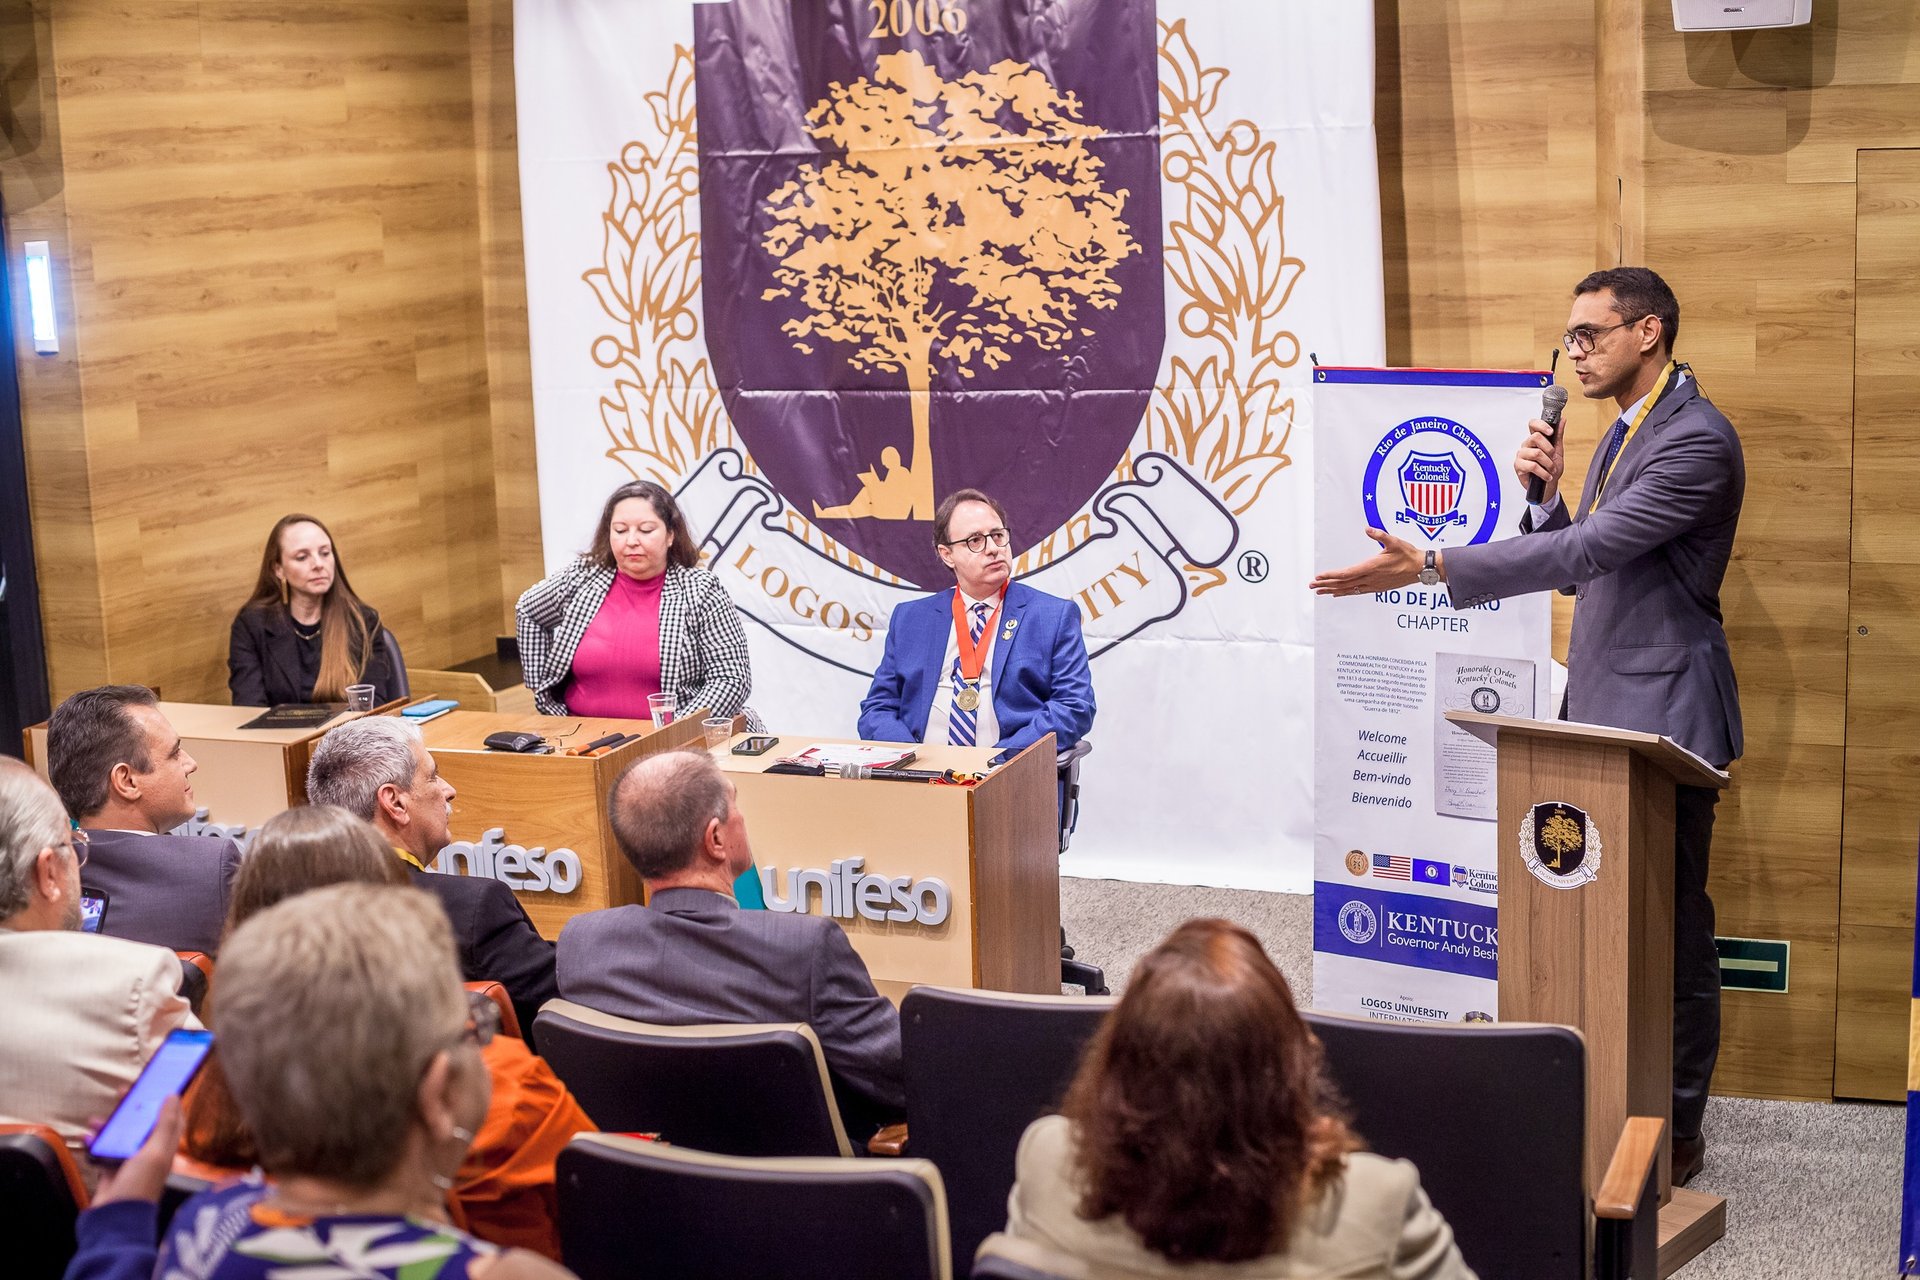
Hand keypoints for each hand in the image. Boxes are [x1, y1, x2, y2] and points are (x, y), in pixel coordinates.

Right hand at [90, 1096, 184, 1205]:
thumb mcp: (155, 1152)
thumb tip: (173, 1096)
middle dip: (132, 1108)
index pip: (170, 1118)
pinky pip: (103, 1151)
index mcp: (165, 1148)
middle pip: (142, 1123)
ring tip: (96, 1119)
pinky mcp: (111, 1170)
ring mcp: (129, 1162)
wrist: (114, 1219)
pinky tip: (88, 1137)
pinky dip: (95, 1143)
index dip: (166, 1101)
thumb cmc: (139, 1186)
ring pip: (120, 1135)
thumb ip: (165, 1124)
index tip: (157, 1085)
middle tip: (121, 1093)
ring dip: (109, 1125)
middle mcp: (149, 1153)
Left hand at [1309, 529, 1423, 596]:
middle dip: (1326, 584)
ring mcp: (1373, 585)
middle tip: (1311, 586)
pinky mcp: (1376, 588)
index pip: (1347, 573)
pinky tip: (1337, 593)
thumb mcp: (1395, 542)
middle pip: (1344, 584)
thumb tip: (1367, 529)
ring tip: (1319, 591)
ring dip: (1333, 590)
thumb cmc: (1408, 555)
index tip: (1319, 576)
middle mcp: (1370, 578)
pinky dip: (1345, 592)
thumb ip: (1380, 535)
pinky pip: (1357, 592)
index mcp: (1372, 567)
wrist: (1421, 569)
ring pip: (1349, 590)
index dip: (1331, 575)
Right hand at [1515, 415, 1565, 503]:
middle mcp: (1526, 445)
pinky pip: (1532, 466)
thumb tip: (1562, 420)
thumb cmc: (1551, 468)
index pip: (1533, 425)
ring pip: (1536, 453)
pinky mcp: (1518, 466)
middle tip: (1553, 456)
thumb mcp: (1558, 451)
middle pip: (1535, 437)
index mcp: (1535, 439)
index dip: (1541, 425)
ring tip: (1551, 470)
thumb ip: (1558, 435)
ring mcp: (1521, 455)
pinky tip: (1547, 476)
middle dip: (1548, 448)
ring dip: (1548, 463)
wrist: (1548, 486)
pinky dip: (1543, 472)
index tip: (1551, 432)